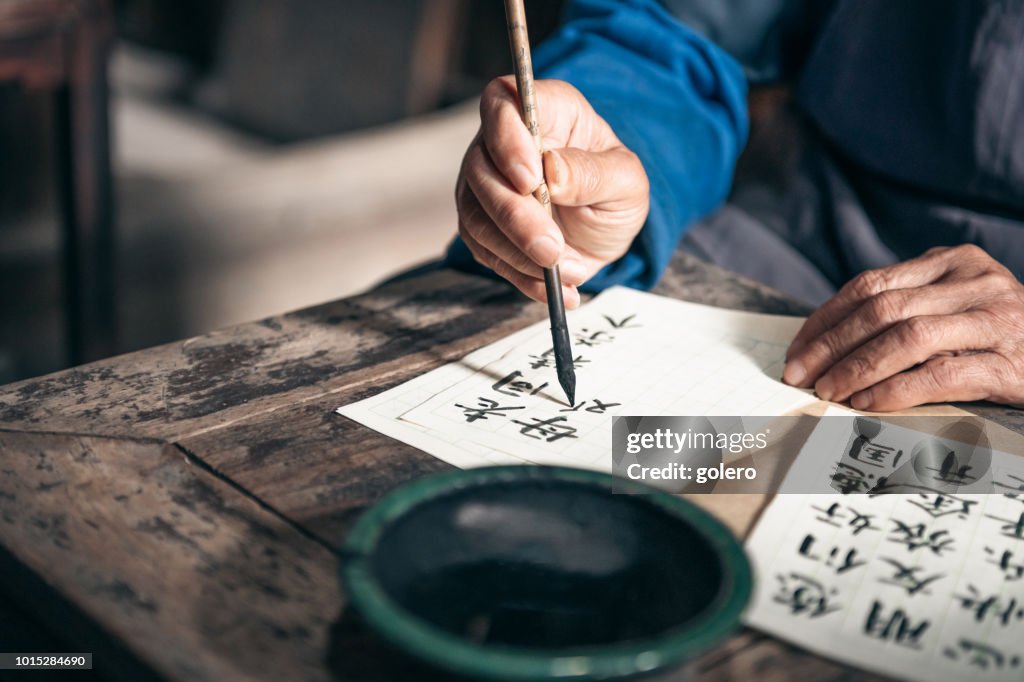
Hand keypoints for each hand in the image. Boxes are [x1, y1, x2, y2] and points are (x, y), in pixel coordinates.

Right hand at [456, 76, 648, 307]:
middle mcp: (502, 142)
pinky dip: (521, 276)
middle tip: (551, 249)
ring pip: (477, 217)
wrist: (603, 227)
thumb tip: (552, 171)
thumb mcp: (626, 180)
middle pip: (482, 170)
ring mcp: (485, 184)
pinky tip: (555, 288)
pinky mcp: (481, 225)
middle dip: (515, 217)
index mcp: (543, 110)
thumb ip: (593, 173)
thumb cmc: (614, 188)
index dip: (507, 139)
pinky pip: (486, 252)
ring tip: (567, 272)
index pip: (502, 104)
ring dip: (518, 253)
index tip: (530, 180)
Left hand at [783, 245, 1023, 410]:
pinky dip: (896, 389)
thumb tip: (824, 344)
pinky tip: (867, 402)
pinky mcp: (1010, 362)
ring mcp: (996, 319)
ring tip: (829, 392)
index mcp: (953, 262)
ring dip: (857, 367)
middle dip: (831, 345)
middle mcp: (975, 282)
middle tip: (800, 375)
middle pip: (881, 308)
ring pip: (907, 336)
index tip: (796, 350)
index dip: (825, 319)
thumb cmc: (998, 339)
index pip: (870, 283)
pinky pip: (940, 373)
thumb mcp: (953, 308)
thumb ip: (904, 310)